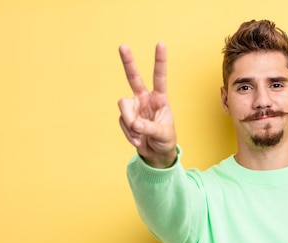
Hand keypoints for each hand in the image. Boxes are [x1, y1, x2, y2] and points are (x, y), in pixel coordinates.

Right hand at [118, 43, 176, 167]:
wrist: (156, 153)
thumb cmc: (165, 140)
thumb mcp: (162, 134)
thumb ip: (149, 128)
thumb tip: (135, 124)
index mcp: (160, 98)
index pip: (159, 77)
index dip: (160, 61)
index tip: (161, 44)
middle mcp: (145, 99)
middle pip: (133, 77)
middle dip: (128, 62)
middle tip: (122, 46)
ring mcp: (134, 107)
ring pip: (124, 106)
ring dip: (130, 123)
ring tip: (139, 136)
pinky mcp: (126, 118)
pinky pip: (123, 122)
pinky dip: (129, 134)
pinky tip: (138, 140)